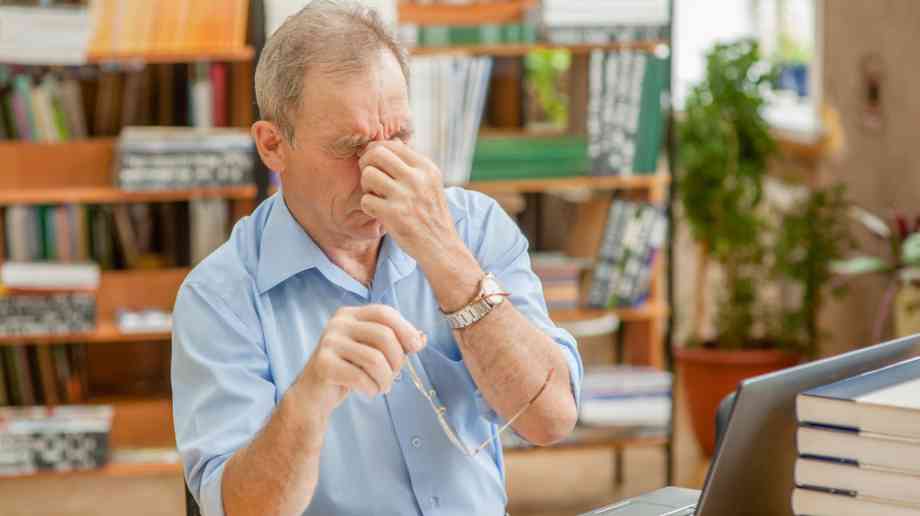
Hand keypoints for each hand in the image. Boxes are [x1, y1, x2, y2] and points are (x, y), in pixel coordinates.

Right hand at [299, 305, 426, 416]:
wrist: (314, 395)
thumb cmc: (349, 370)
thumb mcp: (374, 352)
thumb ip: (397, 343)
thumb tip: (422, 338)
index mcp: (350, 314)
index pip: (385, 313)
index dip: (405, 329)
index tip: (416, 347)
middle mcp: (338, 323)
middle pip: (384, 335)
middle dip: (397, 360)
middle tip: (394, 376)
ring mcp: (328, 342)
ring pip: (374, 359)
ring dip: (385, 379)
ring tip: (382, 387)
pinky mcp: (322, 364)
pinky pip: (359, 376)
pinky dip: (371, 388)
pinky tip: (369, 391)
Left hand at [358, 140, 460, 259]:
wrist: (440, 246)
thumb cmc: (431, 214)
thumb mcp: (431, 184)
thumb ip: (413, 165)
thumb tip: (392, 143)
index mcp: (426, 168)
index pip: (392, 145)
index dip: (376, 151)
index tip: (374, 163)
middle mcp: (417, 178)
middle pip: (377, 153)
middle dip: (366, 163)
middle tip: (369, 176)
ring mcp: (405, 196)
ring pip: (368, 175)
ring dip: (366, 186)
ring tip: (376, 195)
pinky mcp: (393, 214)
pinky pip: (365, 200)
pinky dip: (368, 207)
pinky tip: (378, 212)